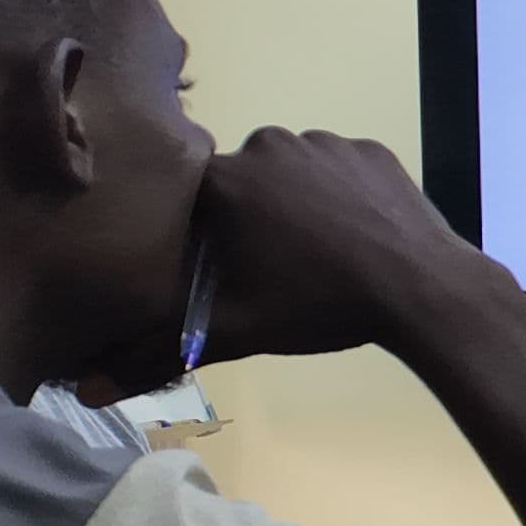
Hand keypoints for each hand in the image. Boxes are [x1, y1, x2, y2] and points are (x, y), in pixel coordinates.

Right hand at [195, 128, 513, 362]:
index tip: (224, 263)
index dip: (204, 233)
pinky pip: (341, 169)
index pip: (192, 198)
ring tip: (323, 249)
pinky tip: (359, 231)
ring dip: (298, 200)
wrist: (421, 287)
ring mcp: (326, 141)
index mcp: (226, 178)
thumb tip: (105, 384)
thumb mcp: (241, 328)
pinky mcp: (370, 148)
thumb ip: (174, 341)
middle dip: (252, 215)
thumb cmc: (320, 305)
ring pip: (294, 171)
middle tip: (280, 262)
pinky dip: (343, 193)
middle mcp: (269, 144)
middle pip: (244, 181)